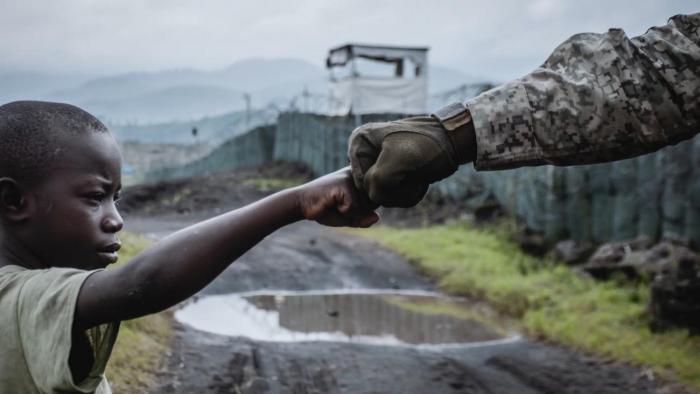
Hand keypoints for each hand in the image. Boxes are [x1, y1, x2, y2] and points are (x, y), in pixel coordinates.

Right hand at [295, 167, 378, 226]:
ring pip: (364, 207)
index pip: (377, 201)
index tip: (344, 204)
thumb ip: (364, 219)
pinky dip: (343, 212)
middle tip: (339, 205)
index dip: (362, 211)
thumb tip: (376, 218)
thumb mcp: (349, 217)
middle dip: (357, 212)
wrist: (302, 204)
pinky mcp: (344, 185)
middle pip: (373, 205)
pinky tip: (331, 202)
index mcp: (362, 179)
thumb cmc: (325, 209)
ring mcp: (352, 178)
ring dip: (349, 213)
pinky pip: (353, 208)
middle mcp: (359, 175)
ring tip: (334, 203)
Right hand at [347, 116, 474, 207]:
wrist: (451, 141)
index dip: (383, 187)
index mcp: (359, 142)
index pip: (360, 183)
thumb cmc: (425, 146)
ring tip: (417, 178)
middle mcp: (364, 153)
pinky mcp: (391, 174)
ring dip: (404, 194)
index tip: (402, 173)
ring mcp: (378, 164)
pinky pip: (393, 196)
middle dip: (395, 191)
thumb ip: (376, 183)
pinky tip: (419, 182)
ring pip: (383, 197)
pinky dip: (408, 194)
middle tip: (412, 177)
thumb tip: (373, 198)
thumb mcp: (397, 162)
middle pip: (370, 191)